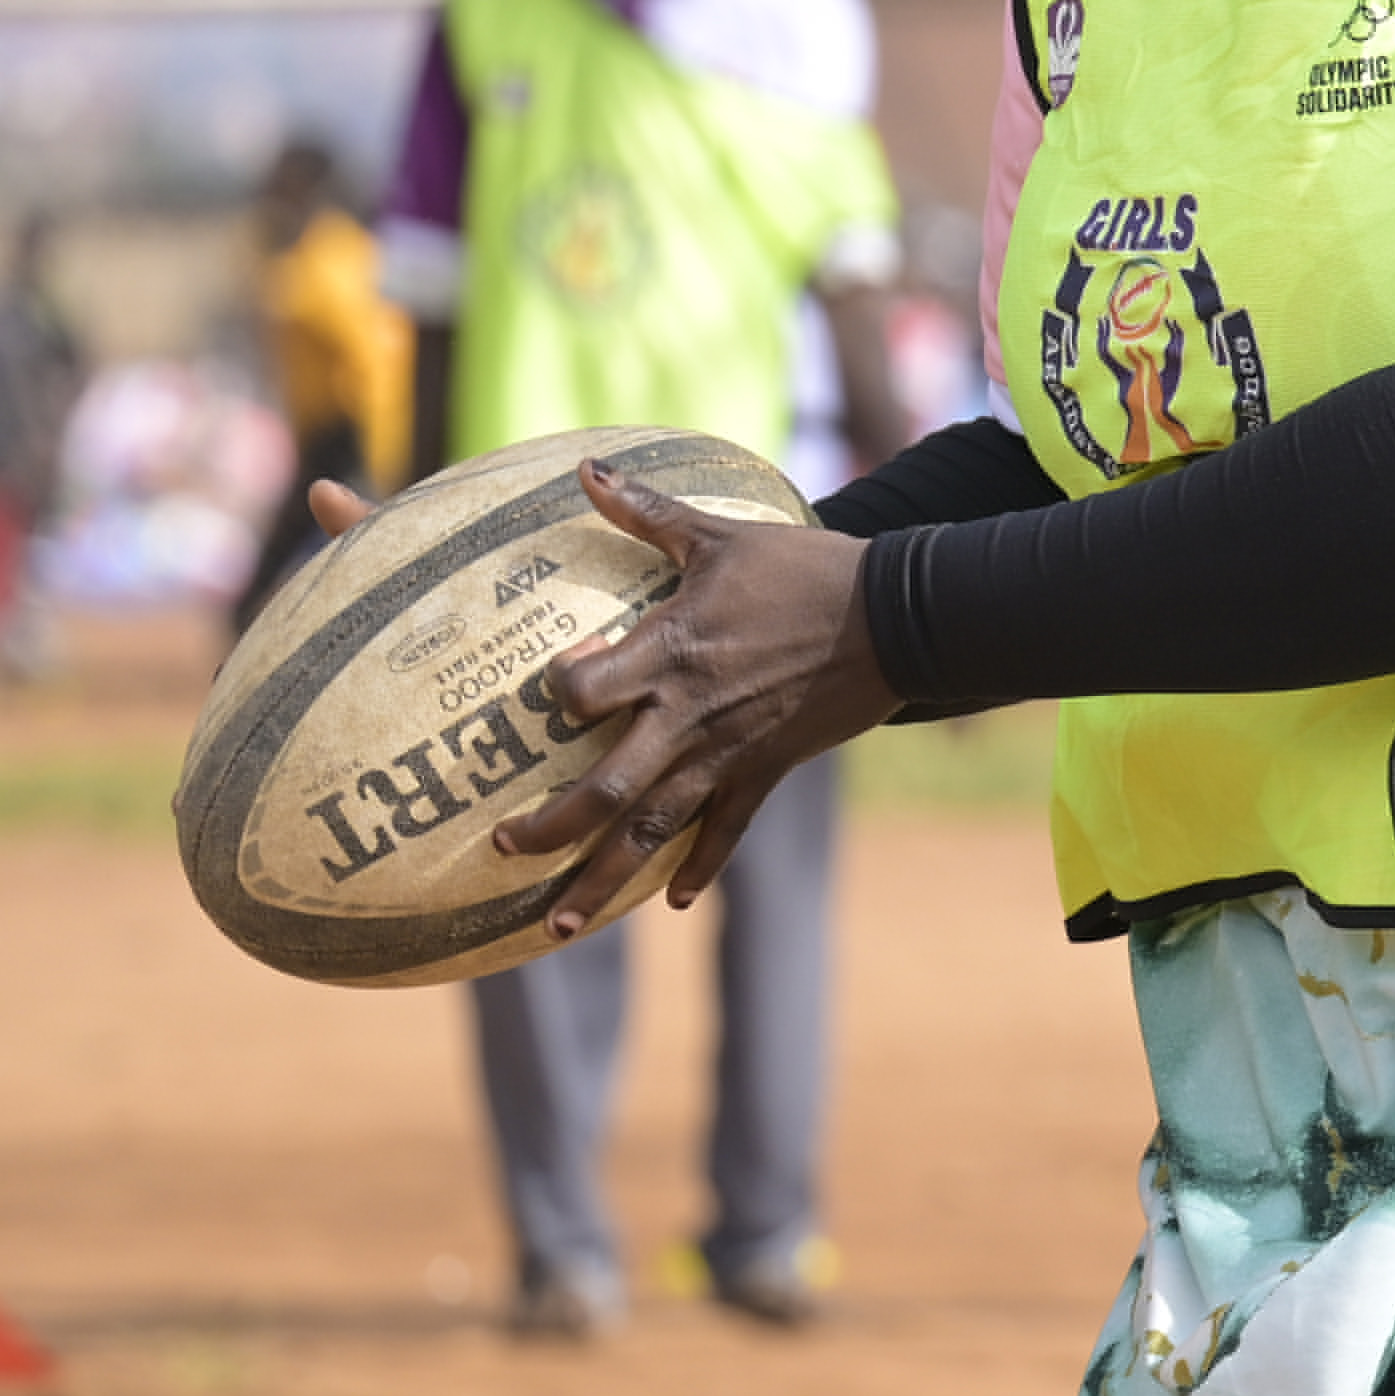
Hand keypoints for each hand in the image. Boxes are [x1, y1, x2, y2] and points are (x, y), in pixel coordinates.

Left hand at [484, 460, 892, 934]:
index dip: (558, 693)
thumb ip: (647, 512)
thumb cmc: (802, 569)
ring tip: (556, 925)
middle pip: (605, 792)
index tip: (549, 691)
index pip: (585, 691)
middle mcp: (687, 718)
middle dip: (550, 831)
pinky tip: (670, 901)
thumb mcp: (720, 535)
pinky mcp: (764, 772)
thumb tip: (584, 469)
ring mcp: (726, 755)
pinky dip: (697, 868)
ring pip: (652, 830)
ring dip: (602, 879)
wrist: (892, 618)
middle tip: (502, 852)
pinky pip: (724, 832)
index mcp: (670, 655)